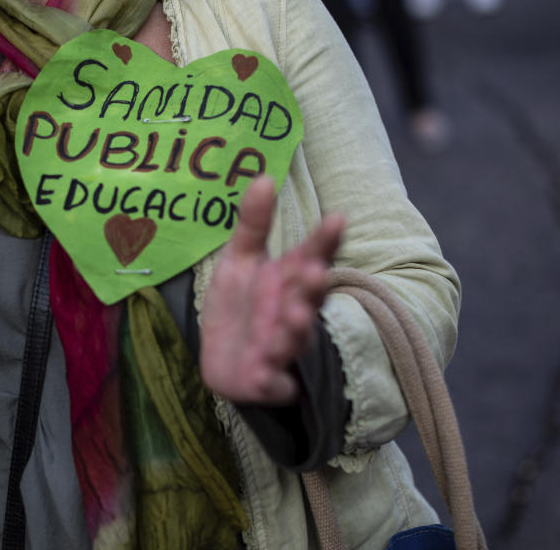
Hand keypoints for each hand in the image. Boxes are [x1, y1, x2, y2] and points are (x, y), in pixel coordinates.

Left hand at [199, 177, 343, 404]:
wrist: (222, 357)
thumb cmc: (238, 305)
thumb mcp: (239, 260)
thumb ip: (253, 224)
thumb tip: (264, 176)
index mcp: (289, 280)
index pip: (312, 255)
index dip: (325, 240)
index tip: (337, 218)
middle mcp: (292, 312)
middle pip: (309, 298)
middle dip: (313, 287)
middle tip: (314, 271)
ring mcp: (281, 347)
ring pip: (295, 339)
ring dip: (297, 329)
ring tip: (295, 316)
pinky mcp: (266, 381)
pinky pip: (273, 383)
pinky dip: (272, 380)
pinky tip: (265, 374)